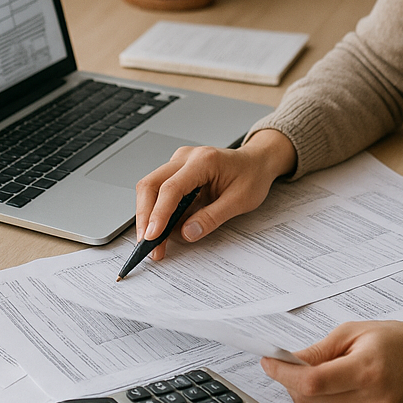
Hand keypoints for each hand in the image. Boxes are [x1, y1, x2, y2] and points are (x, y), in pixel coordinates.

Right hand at [134, 128, 296, 260]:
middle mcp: (186, 157)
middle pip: (151, 185)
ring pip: (150, 188)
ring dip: (148, 217)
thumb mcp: (240, 201)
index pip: (171, 187)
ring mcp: (179, 162)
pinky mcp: (177, 171)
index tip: (152, 236)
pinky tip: (162, 231)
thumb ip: (212, 217)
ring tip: (155, 244)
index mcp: (204, 161)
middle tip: (147, 244)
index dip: (158, 214)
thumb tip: (187, 233)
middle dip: (144, 217)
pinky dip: (157, 212)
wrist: (257, 162)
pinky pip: (159, 191)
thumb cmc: (252, 176)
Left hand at [261, 316, 402, 402]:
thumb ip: (317, 351)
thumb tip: (286, 361)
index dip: (285, 374)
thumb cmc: (388, 339)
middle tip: (285, 362)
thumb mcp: (350, 332)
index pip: (314, 382)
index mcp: (367, 369)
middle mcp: (371, 399)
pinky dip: (323, 401)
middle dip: (290, 381)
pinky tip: (337, 384)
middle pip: (310, 401)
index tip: (269, 361)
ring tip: (322, 369)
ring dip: (306, 392)